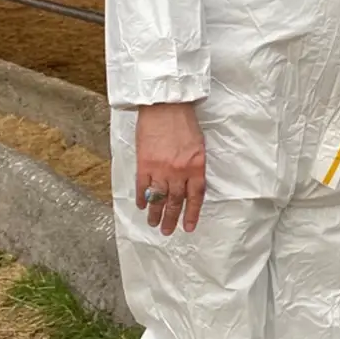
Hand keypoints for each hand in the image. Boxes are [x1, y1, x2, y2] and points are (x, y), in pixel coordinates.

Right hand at [134, 102, 206, 234]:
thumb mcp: (198, 145)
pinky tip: (141, 206)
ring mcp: (160, 169)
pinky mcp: (144, 163)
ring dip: (155, 213)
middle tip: (167, 231)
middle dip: (172, 219)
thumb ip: (195, 165)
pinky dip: (142, 198)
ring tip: (153, 224)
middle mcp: (179, 171)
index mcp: (196, 166)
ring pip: (158, 198)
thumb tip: (191, 184)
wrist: (166, 106)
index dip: (191, 213)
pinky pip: (142, 186)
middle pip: (176, 201)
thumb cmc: (185, 122)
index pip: (195, 196)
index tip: (188, 227)